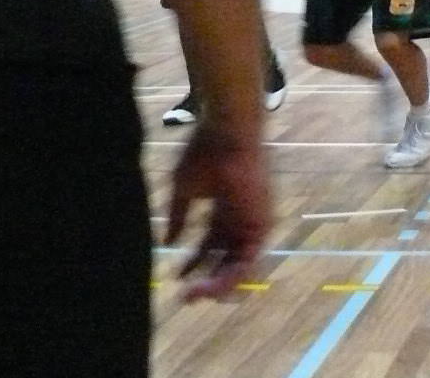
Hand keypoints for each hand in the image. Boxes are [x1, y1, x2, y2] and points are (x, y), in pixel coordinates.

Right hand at [164, 128, 269, 302]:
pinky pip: (248, 261)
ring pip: (237, 265)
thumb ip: (178, 217)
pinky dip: (231, 277)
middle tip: (185, 296)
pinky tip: (211, 287)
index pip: (211, 244)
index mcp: (224, 208)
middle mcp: (240, 218)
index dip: (194, 262)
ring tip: (194, 295)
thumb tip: (168, 244)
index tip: (176, 277)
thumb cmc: (205, 152)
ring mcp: (252, 223)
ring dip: (217, 284)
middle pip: (225, 258)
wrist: (227, 133)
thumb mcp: (184, 189)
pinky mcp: (261, 226)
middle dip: (206, 279)